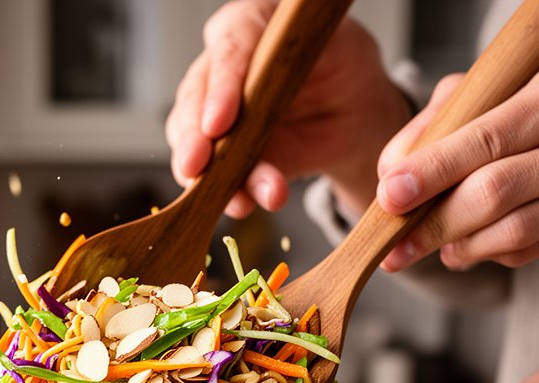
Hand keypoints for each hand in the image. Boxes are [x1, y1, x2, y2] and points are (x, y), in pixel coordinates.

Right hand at [165, 1, 411, 217]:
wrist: (348, 110)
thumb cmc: (343, 70)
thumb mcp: (341, 56)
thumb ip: (302, 77)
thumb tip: (276, 102)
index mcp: (251, 21)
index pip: (229, 47)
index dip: (221, 87)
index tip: (219, 123)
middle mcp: (223, 61)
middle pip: (195, 95)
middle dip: (194, 136)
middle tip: (196, 165)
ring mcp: (212, 105)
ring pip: (191, 136)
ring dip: (208, 174)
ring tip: (236, 200)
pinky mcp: (217, 146)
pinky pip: (208, 170)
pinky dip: (224, 192)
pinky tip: (240, 204)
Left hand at [378, 73, 538, 271]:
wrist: (537, 133)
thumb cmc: (499, 111)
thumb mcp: (468, 100)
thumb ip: (430, 127)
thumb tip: (391, 172)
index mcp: (538, 98)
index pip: (484, 141)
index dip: (433, 171)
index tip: (391, 196)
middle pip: (494, 190)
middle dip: (435, 224)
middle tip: (395, 248)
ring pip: (513, 229)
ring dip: (461, 246)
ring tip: (431, 244)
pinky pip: (523, 249)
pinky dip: (484, 252)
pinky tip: (465, 242)